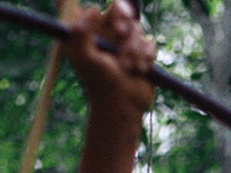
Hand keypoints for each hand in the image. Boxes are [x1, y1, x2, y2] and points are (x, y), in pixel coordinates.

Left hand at [63, 1, 155, 117]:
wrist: (123, 104)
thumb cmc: (100, 82)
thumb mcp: (84, 57)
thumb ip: (81, 32)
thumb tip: (92, 9)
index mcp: (94, 30)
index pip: (109, 9)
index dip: (117, 13)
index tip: (117, 28)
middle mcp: (110, 33)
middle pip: (126, 13)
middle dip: (127, 29)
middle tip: (123, 40)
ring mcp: (127, 42)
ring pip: (138, 31)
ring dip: (134, 50)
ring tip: (128, 67)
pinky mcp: (143, 53)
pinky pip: (150, 44)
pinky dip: (146, 56)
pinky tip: (140, 69)